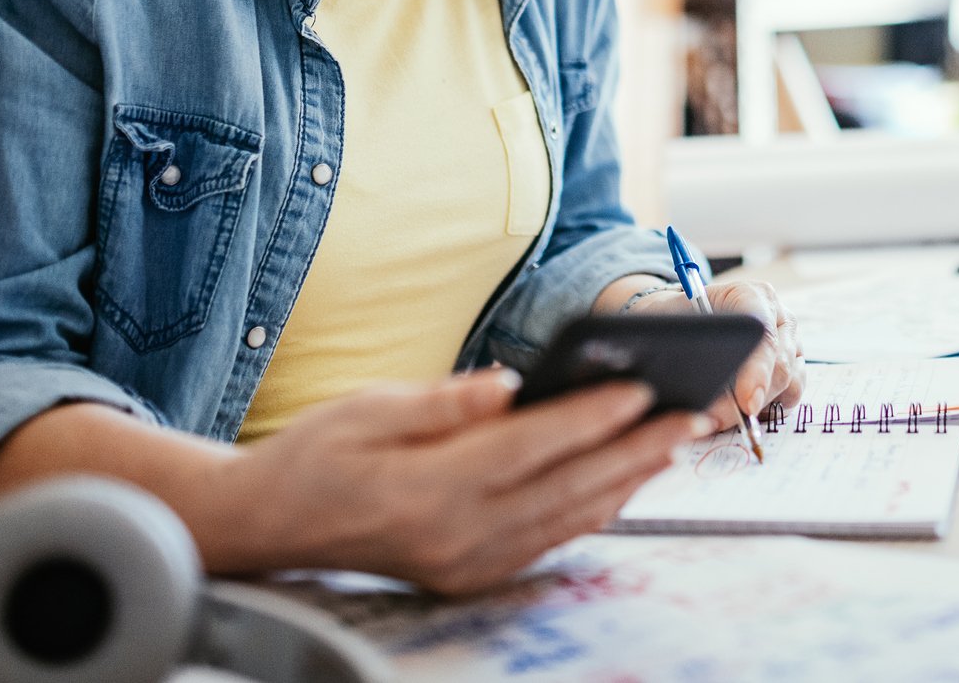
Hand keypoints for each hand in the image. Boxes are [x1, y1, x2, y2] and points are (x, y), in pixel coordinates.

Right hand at [220, 367, 710, 592]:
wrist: (269, 525)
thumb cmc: (314, 454)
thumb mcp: (366, 408)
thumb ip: (442, 402)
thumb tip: (510, 384)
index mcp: (428, 490)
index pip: (531, 448)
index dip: (590, 419)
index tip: (642, 391)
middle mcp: (455, 537)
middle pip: (566, 488)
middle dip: (634, 450)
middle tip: (690, 416)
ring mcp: (466, 563)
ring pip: (567, 520)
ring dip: (626, 482)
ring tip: (673, 443)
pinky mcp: (470, 574)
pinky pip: (548, 542)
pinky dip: (592, 511)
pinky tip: (622, 483)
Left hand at [626, 279, 805, 432]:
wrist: (683, 317)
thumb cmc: (677, 319)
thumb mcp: (671, 324)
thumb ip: (684, 346)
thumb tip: (697, 388)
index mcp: (750, 295)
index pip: (762, 332)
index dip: (756, 369)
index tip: (746, 403)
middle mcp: (777, 315)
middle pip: (779, 364)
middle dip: (750, 400)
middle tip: (717, 421)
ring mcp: (789, 340)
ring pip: (789, 382)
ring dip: (759, 407)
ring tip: (723, 417)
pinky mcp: (793, 363)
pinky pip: (792, 393)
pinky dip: (770, 408)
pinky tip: (743, 410)